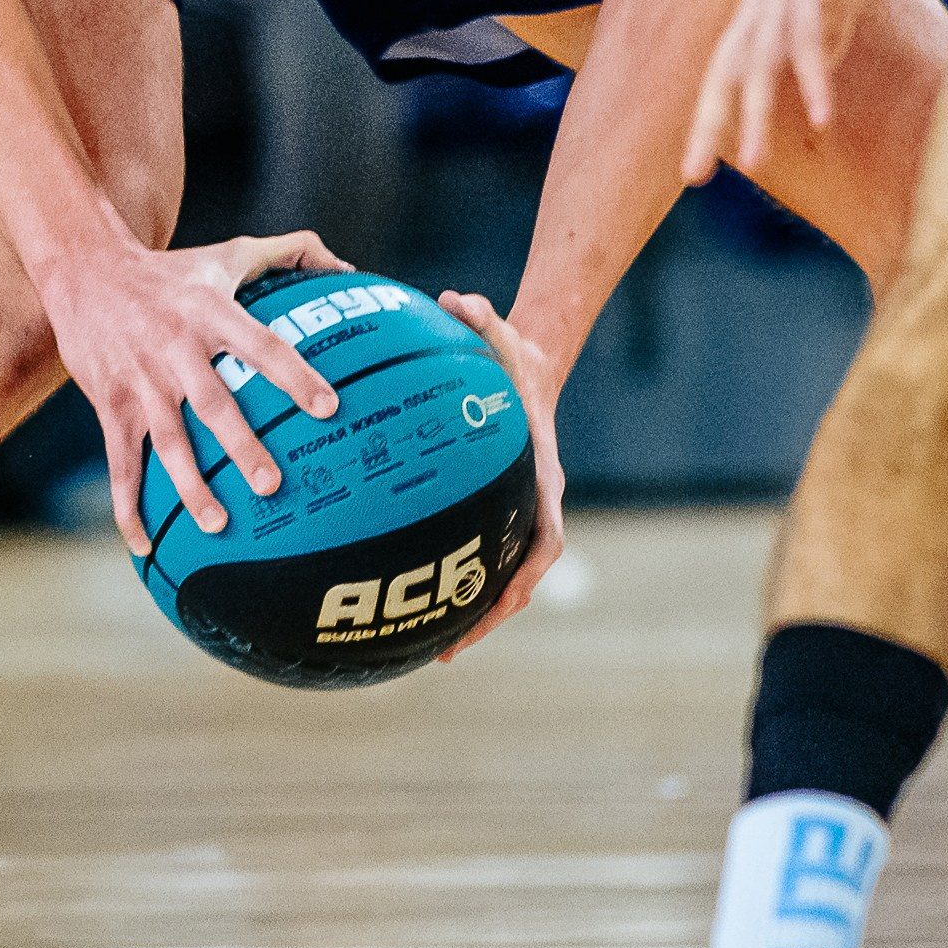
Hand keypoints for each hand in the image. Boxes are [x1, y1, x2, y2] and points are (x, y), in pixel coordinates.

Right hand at [37, 230, 348, 553]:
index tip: (328, 407)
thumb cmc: (169, 268)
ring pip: (169, 441)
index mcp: (211, 314)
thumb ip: (289, 254)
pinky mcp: (111, 405)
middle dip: (241, 446)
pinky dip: (128, 506)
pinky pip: (121, 463)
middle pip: (214, 403)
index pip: (261, 346)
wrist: (83, 271)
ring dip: (191, 485)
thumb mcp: (226, 254)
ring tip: (218, 523)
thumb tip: (348, 269)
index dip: (294, 375)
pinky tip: (144, 546)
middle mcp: (177, 349)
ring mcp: (142, 382)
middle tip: (272, 484)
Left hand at [434, 291, 565, 662]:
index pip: (544, 538)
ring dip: (465, 617)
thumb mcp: (503, 333)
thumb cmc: (514, 358)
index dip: (524, 575)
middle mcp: (528, 506)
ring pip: (493, 579)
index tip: (505, 603)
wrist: (530, 369)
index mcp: (540, 479)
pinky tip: (404, 600)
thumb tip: (455, 296)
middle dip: (487, 618)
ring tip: (424, 651)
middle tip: (449, 651)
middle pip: (518, 580)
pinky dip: (446, 584)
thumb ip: (482, 315)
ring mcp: (506, 515)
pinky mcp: (483, 512)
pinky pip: (467, 556)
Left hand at [686, 0, 919, 179]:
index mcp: (759, 12)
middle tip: (692, 176)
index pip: (724, 74)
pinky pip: (809, 38)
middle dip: (707, 126)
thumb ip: (823, 32)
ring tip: (753, 162)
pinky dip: (814, 78)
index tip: (696, 168)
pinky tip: (821, 115)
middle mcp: (760, 4)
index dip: (710, 119)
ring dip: (756, 114)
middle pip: (724, 73)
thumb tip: (818, 73)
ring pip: (760, 62)